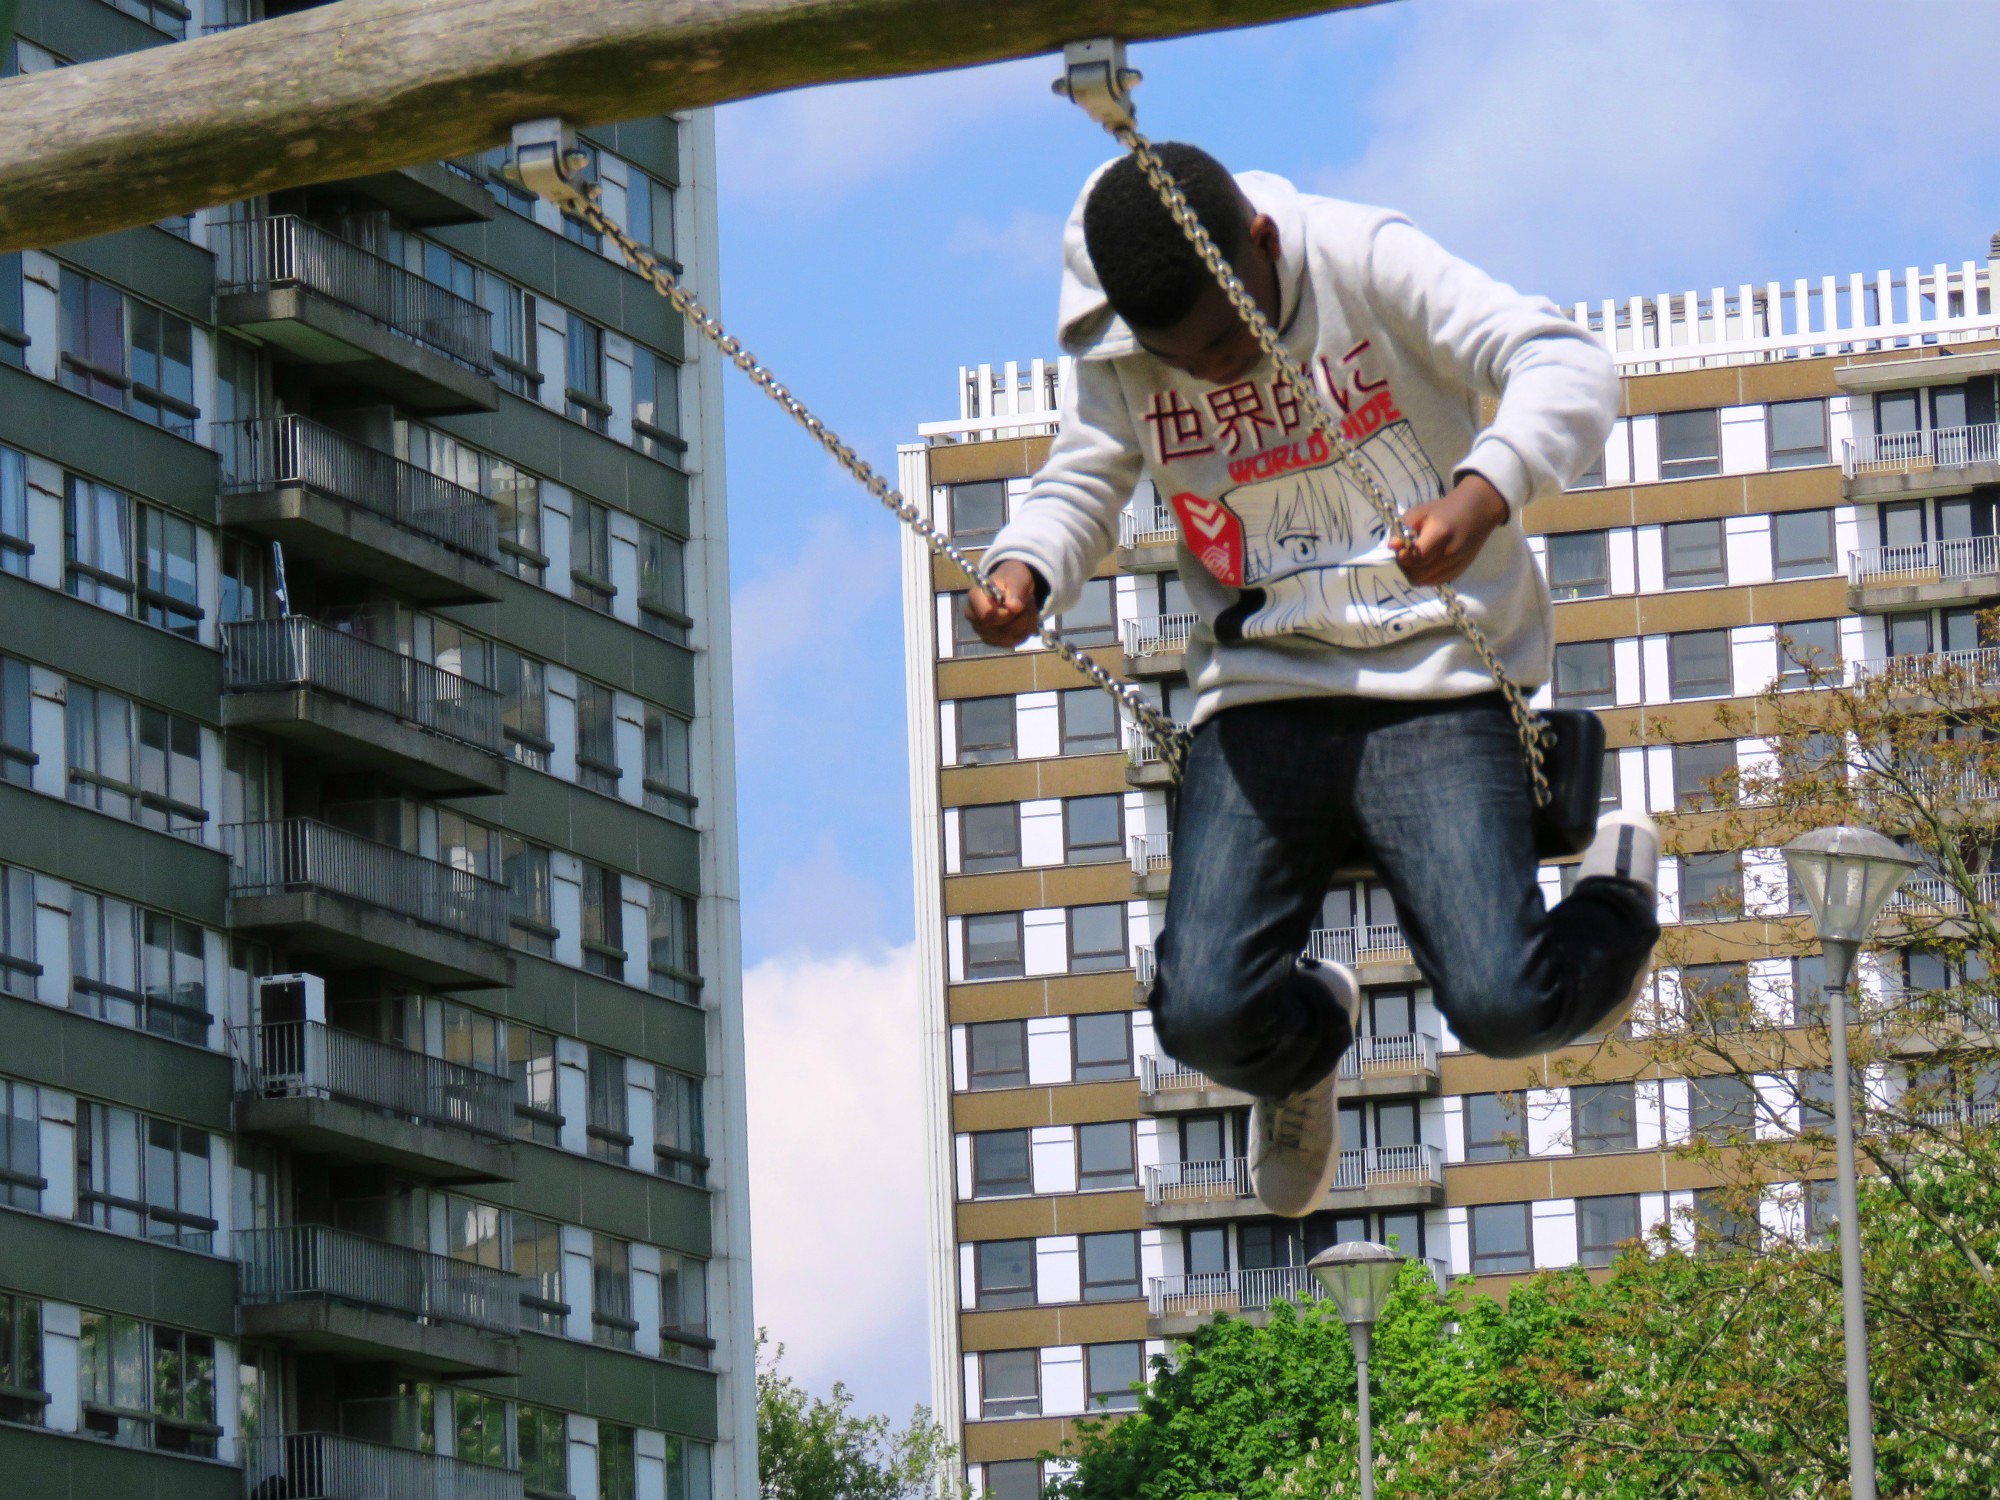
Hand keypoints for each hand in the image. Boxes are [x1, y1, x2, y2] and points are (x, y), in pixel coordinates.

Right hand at [965, 560, 1041, 647]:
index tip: (1016, 603)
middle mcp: (974, 617)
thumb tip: (1014, 607)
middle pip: (1000, 630)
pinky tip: (1023, 619)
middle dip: (1020, 618)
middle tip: (1026, 603)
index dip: (1006, 613)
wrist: (1013, 586)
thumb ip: (1016, 590)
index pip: (986, 615)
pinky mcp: (993, 641)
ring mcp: (982, 631)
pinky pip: (1013, 642)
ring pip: (1009, 637)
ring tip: (1025, 608)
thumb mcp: (1018, 578)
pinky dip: (1024, 631)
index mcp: (975, 598)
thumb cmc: (1012, 578)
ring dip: (1025, 623)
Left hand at [1389, 474, 1509, 585]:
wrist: (1477, 511)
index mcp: (1441, 533)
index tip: (1401, 551)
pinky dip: (1425, 576)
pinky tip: (1424, 564)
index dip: (1404, 558)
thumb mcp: (1420, 512)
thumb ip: (1403, 529)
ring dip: (1414, 573)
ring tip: (1413, 559)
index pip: (1417, 558)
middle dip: (1406, 567)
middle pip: (1418, 574)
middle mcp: (1451, 552)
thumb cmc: (1444, 510)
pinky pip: (1435, 582)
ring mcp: (1457, 564)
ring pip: (1425, 581)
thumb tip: (1392, 546)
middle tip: (1404, 555)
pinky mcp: (1459, 571)